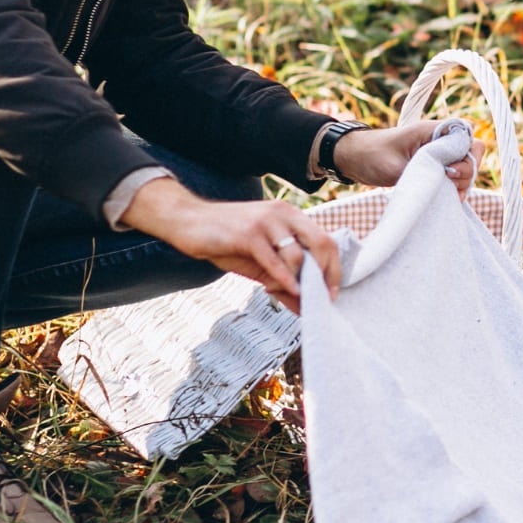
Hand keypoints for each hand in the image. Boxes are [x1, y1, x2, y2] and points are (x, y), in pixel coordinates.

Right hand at [120, 178, 342, 311]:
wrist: (188, 221)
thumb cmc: (225, 241)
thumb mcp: (259, 261)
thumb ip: (282, 280)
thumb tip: (304, 307)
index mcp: (290, 216)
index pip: (326, 239)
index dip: (334, 268)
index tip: (332, 292)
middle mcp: (283, 214)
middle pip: (322, 243)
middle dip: (327, 275)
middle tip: (323, 298)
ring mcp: (266, 222)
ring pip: (299, 254)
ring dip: (301, 281)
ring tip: (293, 296)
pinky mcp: (248, 234)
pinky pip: (274, 260)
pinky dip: (284, 278)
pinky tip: (287, 291)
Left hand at [333, 120, 478, 192]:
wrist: (355, 159)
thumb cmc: (372, 155)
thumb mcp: (395, 166)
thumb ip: (422, 171)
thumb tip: (448, 179)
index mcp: (433, 130)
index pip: (468, 135)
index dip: (467, 155)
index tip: (449, 171)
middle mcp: (441, 140)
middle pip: (473, 153)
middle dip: (466, 172)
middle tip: (447, 184)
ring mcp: (440, 154)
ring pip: (467, 167)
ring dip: (462, 183)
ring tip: (445, 195)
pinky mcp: (436, 167)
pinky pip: (457, 177)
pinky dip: (455, 189)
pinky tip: (447, 198)